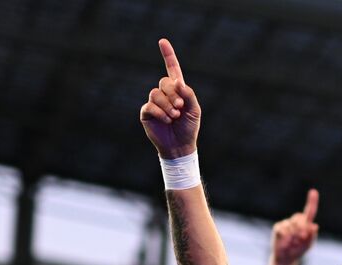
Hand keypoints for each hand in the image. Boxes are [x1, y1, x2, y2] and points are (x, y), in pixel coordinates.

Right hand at [140, 39, 200, 158]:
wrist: (180, 146)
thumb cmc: (189, 127)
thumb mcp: (194, 110)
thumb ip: (189, 94)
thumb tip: (177, 82)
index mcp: (177, 90)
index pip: (171, 68)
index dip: (167, 55)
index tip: (162, 41)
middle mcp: (164, 94)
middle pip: (164, 82)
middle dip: (173, 94)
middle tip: (180, 107)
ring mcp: (154, 103)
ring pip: (156, 94)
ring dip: (167, 105)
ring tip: (174, 116)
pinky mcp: (146, 113)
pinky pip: (149, 105)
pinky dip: (159, 112)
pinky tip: (167, 120)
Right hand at [272, 189, 319, 264]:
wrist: (286, 259)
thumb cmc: (298, 251)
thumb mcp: (308, 245)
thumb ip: (312, 236)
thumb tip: (314, 226)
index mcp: (305, 224)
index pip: (309, 211)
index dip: (312, 201)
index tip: (313, 191)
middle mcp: (295, 221)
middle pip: (300, 217)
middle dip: (301, 228)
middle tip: (301, 238)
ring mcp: (286, 224)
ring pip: (291, 225)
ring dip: (293, 236)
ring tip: (292, 244)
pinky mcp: (277, 228)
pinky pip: (282, 230)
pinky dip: (285, 237)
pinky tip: (285, 243)